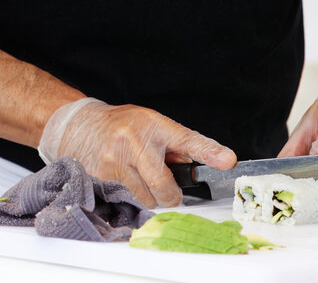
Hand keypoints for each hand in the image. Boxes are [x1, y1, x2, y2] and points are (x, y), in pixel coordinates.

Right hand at [38, 98, 236, 207]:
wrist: (81, 125)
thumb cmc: (124, 125)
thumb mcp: (154, 125)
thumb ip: (179, 145)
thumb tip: (207, 165)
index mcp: (154, 126)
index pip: (187, 140)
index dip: (209, 152)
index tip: (227, 161)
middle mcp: (134, 142)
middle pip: (163, 186)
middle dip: (169, 194)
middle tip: (167, 189)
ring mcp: (113, 161)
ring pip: (145, 199)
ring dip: (148, 197)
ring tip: (140, 178)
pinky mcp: (99, 177)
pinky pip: (125, 201)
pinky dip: (130, 198)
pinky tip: (124, 182)